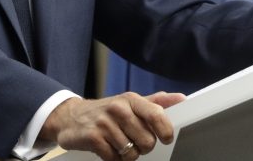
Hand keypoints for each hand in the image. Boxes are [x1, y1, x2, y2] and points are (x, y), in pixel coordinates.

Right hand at [41, 91, 184, 159]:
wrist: (71, 117)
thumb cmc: (107, 111)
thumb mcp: (130, 102)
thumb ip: (156, 103)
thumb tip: (181, 99)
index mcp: (131, 100)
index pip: (156, 114)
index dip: (165, 130)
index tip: (165, 138)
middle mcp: (119, 109)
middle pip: (147, 141)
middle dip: (143, 147)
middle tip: (132, 140)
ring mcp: (105, 123)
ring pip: (131, 153)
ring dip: (126, 154)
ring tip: (117, 143)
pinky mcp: (93, 138)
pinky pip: (115, 159)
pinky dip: (113, 158)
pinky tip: (107, 148)